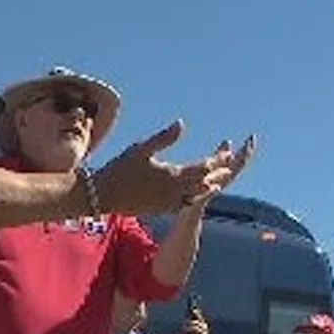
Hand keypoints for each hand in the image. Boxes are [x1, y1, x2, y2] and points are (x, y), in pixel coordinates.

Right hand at [95, 122, 255, 215]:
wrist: (103, 196)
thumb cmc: (120, 169)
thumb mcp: (141, 148)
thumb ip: (164, 138)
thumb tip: (181, 123)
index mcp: (172, 175)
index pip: (202, 167)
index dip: (216, 160)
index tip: (228, 153)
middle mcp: (174, 191)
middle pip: (204, 182)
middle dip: (217, 173)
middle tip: (231, 166)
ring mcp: (169, 203)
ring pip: (196, 195)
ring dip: (208, 187)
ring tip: (218, 182)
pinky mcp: (161, 209)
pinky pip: (184, 204)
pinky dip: (193, 197)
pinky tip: (193, 194)